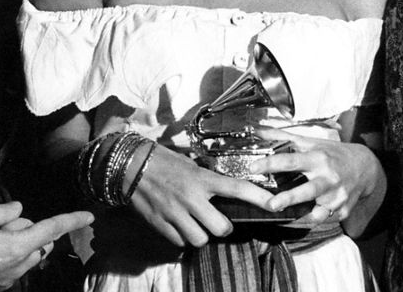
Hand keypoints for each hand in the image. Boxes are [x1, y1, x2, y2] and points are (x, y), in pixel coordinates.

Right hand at [0, 201, 92, 291]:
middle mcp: (17, 266)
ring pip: (29, 255)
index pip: (51, 231)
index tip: (89, 217)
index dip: (71, 221)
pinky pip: (16, 266)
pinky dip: (10, 254)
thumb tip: (20, 210)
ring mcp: (8, 279)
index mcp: (15, 247)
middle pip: (40, 242)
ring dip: (20, 242)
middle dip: (29, 229)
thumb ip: (2, 211)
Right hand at [127, 143, 273, 247]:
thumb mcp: (190, 165)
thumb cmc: (162, 161)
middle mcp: (191, 198)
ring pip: (200, 240)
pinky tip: (178, 225)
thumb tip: (224, 190)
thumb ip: (207, 179)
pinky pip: (180, 242)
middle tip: (216, 220)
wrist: (129, 165)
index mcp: (201, 179)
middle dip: (222, 228)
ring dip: (201, 235)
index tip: (273, 203)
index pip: (236, 188)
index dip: (258, 197)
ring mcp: (175, 213)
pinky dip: (182, 237)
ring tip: (195, 223)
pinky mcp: (160, 224)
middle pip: (221, 228)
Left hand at [248, 128, 384, 230]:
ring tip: (284, 220)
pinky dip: (310, 222)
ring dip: (301, 216)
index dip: (272, 164)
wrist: (365, 167)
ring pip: (318, 211)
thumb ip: (283, 138)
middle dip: (290, 198)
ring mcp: (337, 197)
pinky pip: (323, 220)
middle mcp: (328, 178)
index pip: (292, 160)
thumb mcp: (311, 142)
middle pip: (308, 190)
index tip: (254, 168)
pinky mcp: (341, 211)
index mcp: (318, 158)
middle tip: (271, 204)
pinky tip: (298, 222)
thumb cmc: (332, 153)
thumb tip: (257, 131)